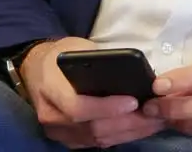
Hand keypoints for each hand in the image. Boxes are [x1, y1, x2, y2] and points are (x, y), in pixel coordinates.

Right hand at [20, 37, 164, 148]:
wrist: (36, 69)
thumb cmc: (61, 54)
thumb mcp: (78, 47)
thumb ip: (98, 60)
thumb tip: (131, 73)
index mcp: (50, 87)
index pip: (77, 107)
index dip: (106, 108)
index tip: (133, 101)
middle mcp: (51, 115)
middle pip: (92, 128)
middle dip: (128, 122)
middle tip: (155, 113)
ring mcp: (58, 132)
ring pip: (97, 139)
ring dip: (129, 132)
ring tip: (154, 121)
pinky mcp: (68, 140)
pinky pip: (97, 143)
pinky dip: (121, 136)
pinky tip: (140, 127)